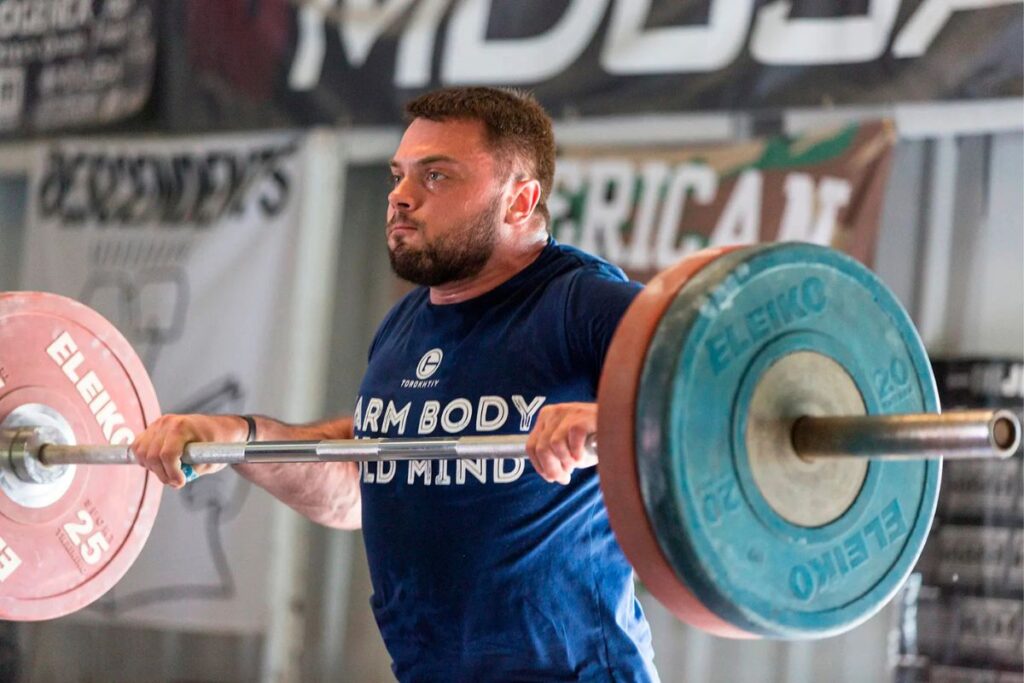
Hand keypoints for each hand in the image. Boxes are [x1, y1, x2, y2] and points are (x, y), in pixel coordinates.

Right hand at [131, 414, 246, 487]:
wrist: (220, 428)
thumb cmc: (218, 443)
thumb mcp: (210, 461)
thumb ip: (191, 471)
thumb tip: (173, 481)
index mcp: (183, 426)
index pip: (167, 454)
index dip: (172, 473)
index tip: (181, 482)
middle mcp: (167, 423)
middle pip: (152, 456)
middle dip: (163, 474)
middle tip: (177, 481)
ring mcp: (157, 424)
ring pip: (141, 453)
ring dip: (153, 468)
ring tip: (169, 473)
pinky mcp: (152, 429)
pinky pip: (138, 448)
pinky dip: (145, 459)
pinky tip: (160, 465)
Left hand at [524, 402, 597, 484]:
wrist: (618, 423)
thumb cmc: (593, 436)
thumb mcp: (568, 445)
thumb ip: (555, 456)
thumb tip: (551, 474)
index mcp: (546, 418)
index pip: (530, 445)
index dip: (540, 466)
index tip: (551, 477)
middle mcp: (554, 412)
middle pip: (541, 448)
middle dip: (552, 468)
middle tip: (565, 477)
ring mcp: (569, 412)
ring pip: (554, 444)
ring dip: (565, 461)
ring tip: (575, 464)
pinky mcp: (584, 415)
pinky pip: (573, 437)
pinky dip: (578, 452)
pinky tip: (583, 456)